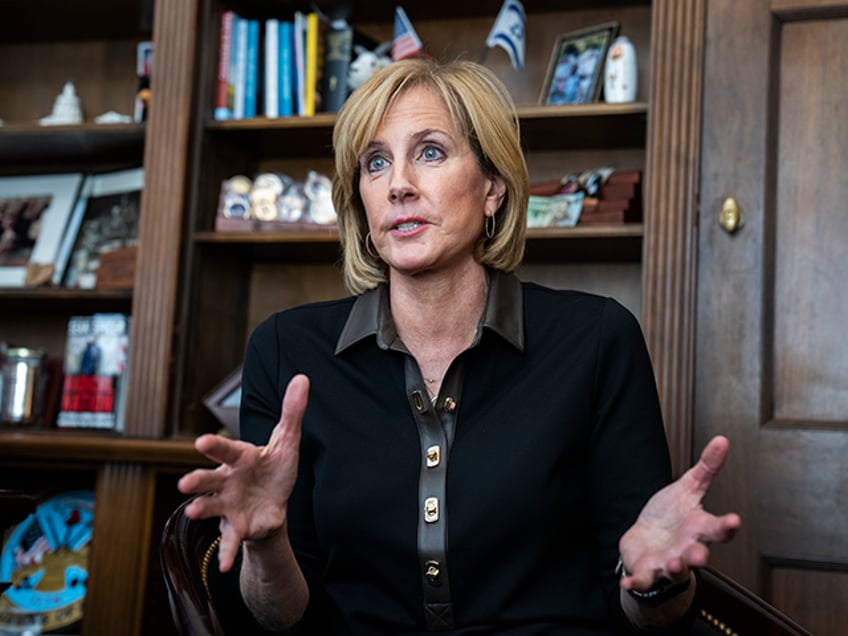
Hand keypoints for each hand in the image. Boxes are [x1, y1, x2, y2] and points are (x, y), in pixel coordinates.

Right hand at [177, 374, 309, 571]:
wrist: (274, 505)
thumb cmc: (274, 470)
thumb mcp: (286, 441)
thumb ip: (291, 412)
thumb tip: (302, 379)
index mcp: (240, 458)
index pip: (226, 449)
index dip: (214, 447)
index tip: (200, 442)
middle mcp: (227, 481)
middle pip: (209, 478)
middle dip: (197, 480)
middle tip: (185, 483)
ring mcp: (228, 505)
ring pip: (211, 507)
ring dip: (201, 510)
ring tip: (193, 513)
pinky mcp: (236, 527)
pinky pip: (230, 541)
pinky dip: (226, 553)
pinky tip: (223, 566)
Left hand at [618, 435, 740, 592]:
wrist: (648, 540)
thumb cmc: (671, 516)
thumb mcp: (688, 488)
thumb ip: (706, 468)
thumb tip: (721, 440)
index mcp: (698, 529)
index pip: (717, 529)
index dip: (726, 526)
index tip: (734, 520)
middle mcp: (687, 549)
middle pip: (698, 555)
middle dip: (699, 556)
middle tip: (700, 555)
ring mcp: (668, 563)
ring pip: (675, 569)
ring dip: (675, 567)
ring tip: (673, 563)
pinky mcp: (647, 571)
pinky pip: (643, 580)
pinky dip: (636, 582)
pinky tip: (627, 582)